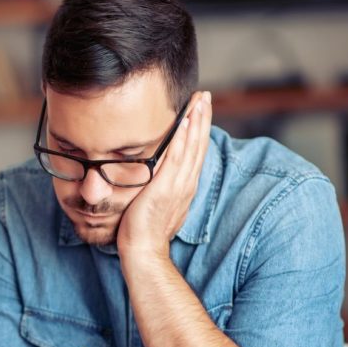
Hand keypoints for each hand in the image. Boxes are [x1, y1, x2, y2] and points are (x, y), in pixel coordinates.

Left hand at [117, 91, 212, 262]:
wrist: (142, 250)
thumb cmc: (143, 230)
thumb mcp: (155, 203)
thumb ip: (159, 187)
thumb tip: (154, 176)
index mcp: (184, 186)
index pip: (195, 152)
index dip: (199, 130)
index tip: (200, 109)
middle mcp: (186, 183)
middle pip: (198, 145)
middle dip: (202, 118)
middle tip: (204, 95)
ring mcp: (178, 185)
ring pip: (191, 147)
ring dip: (196, 122)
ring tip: (199, 100)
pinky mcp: (165, 187)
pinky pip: (176, 158)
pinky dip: (182, 139)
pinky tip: (184, 122)